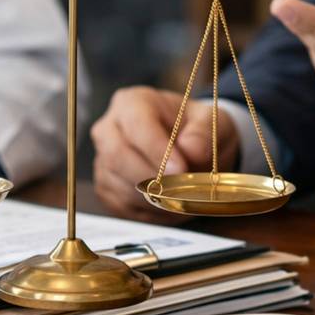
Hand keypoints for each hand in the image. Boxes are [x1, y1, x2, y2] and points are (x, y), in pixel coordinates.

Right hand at [90, 86, 239, 221]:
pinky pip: (122, 205)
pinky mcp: (105, 187)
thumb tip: (190, 150)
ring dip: (155, 198)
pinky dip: (149, 211)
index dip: (157, 150)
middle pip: (118, 156)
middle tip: (183, 189)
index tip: (181, 169)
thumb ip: (204, 132)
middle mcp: (109, 129)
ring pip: (120, 185)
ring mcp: (103, 160)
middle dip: (153, 178)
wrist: (189, 147)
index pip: (136, 125)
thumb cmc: (196, 129)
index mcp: (132, 103)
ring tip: (183, 196)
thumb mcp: (211, 121)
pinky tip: (169, 203)